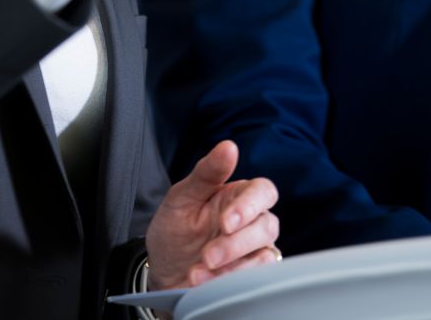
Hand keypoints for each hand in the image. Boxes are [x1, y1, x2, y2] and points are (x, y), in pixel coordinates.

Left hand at [145, 140, 280, 289]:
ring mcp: (253, 251)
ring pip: (264, 255)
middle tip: (207, 255)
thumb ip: (206, 174)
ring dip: (231, 266)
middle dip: (236, 243)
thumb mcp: (181, 199)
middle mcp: (252, 222)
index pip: (263, 191)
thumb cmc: (174, 232)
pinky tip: (204, 283)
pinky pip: (256, 279)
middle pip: (266, 225)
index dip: (250, 206)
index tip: (226, 222)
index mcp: (238, 196)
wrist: (163, 274)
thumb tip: (229, 146)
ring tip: (197, 273)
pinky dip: (230, 282)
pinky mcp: (251, 277)